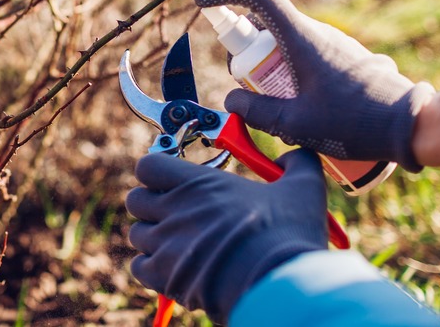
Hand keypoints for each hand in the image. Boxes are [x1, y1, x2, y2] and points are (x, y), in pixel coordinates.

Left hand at [126, 150, 327, 323]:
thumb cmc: (288, 234)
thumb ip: (298, 163)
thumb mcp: (303, 189)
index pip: (148, 165)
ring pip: (137, 234)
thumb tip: (297, 155)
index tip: (171, 181)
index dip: (155, 172)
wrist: (278, 284)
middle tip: (175, 215)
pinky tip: (175, 269)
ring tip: (180, 246)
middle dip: (151, 206)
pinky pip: (138, 267)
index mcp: (199, 183)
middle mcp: (175, 209)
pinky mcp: (164, 275)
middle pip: (135, 199)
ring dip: (153, 238)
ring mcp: (165, 242)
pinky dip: (151, 269)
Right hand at [195, 0, 435, 170]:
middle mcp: (318, 33)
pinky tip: (298, 109)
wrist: (410, 125)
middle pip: (267, 25)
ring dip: (268, 66)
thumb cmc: (354, 123)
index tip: (202, 2)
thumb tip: (231, 100)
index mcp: (302, 40)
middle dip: (244, 50)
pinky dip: (289, 73)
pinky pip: (305, 56)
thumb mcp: (294, 124)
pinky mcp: (344, 58)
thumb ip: (256, 112)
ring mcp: (333, 44)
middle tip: (242, 86)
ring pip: (285, 43)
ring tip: (273, 107)